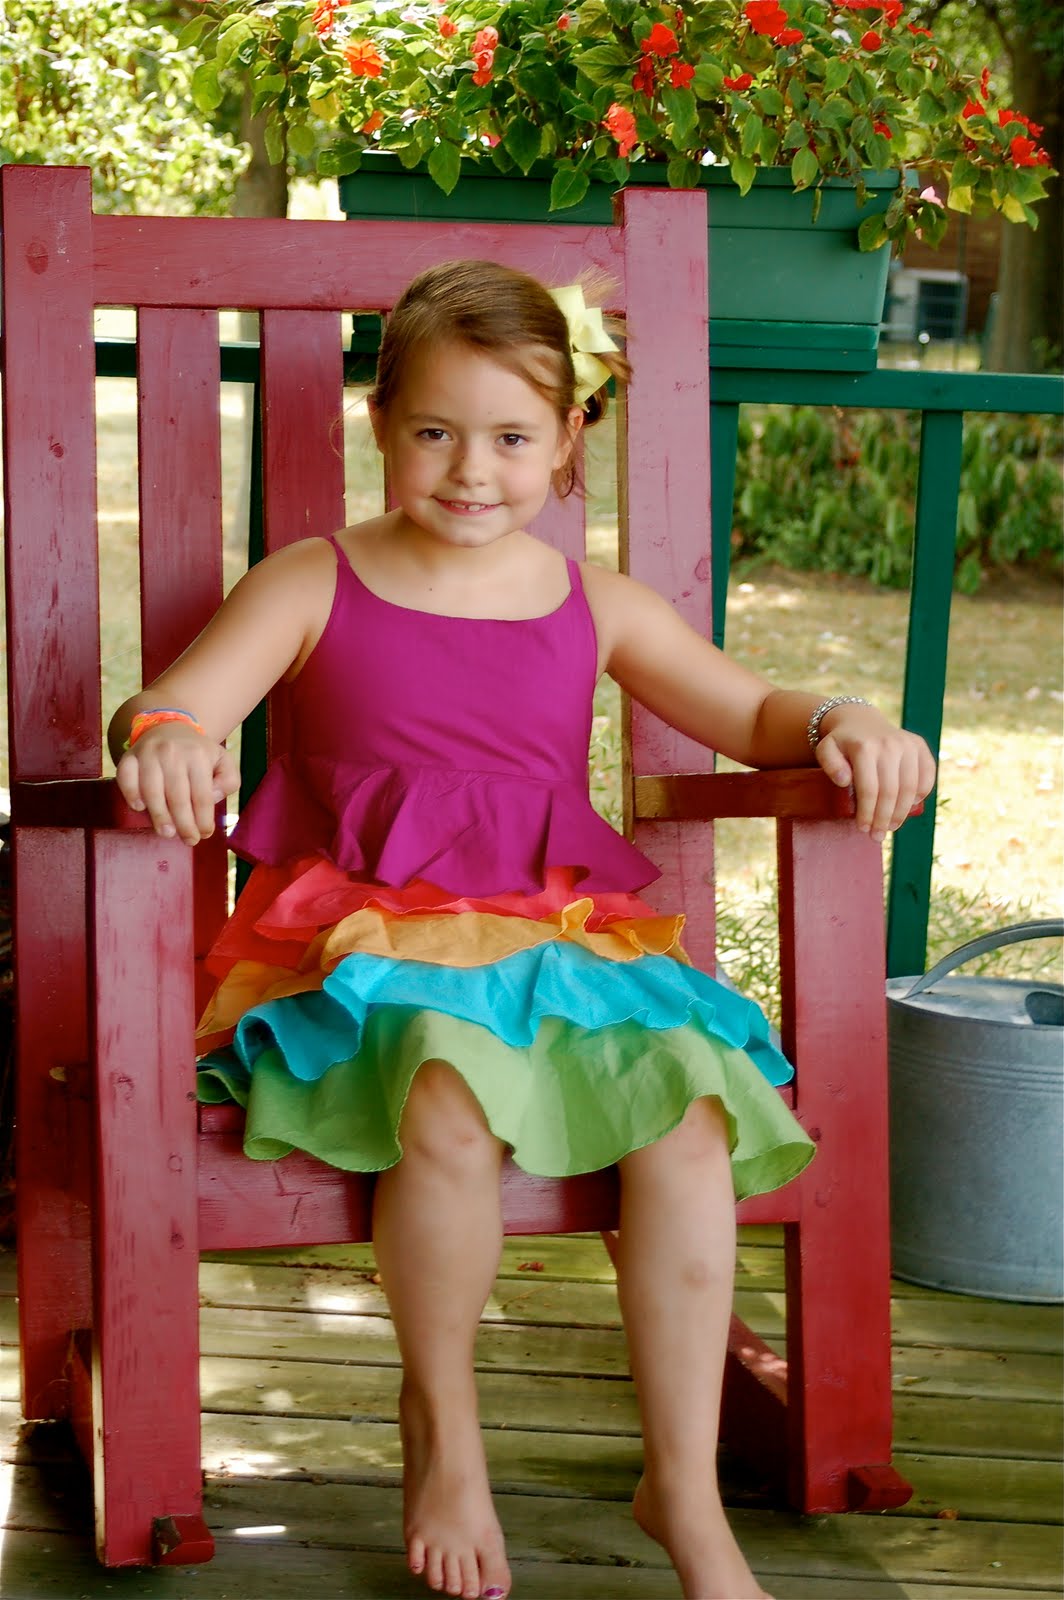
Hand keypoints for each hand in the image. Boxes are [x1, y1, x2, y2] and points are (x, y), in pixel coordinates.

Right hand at [115, 724, 240, 845]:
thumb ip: (228, 780)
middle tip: (188, 840)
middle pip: (177, 797)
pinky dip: (131, 794)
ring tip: (167, 833)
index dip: (203, 819)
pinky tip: (140, 807)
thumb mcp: (222, 761)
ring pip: (151, 791)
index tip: (204, 834)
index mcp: (198, 755)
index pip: (201, 795)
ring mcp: (148, 753)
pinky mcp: (129, 756)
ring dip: (159, 816)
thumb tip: (213, 798)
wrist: (169, 728)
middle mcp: (172, 752)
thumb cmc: (197, 753)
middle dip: (184, 824)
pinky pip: (125, 777)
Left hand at [815, 704, 935, 843]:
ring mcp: (908, 744)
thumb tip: (844, 781)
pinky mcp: (920, 746)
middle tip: (877, 836)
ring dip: (901, 813)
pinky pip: (927, 776)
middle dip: (884, 819)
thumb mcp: (826, 750)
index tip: (863, 829)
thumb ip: (829, 764)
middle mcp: (889, 744)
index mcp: (865, 748)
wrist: (860, 721)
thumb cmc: (841, 743)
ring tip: (891, 827)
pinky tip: (908, 807)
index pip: (869, 789)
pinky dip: (920, 795)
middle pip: (891, 792)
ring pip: (910, 788)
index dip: (867, 813)